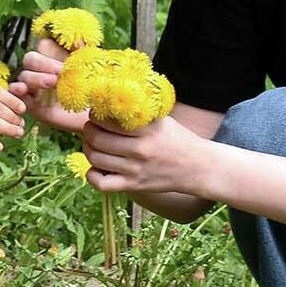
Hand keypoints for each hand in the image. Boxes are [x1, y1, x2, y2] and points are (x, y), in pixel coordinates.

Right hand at [14, 37, 87, 134]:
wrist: (95, 114)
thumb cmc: (92, 88)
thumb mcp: (92, 68)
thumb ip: (84, 52)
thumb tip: (78, 40)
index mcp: (53, 58)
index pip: (43, 45)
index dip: (51, 49)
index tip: (66, 59)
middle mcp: (40, 71)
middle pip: (31, 59)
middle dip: (43, 64)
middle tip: (60, 73)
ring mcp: (34, 88)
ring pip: (24, 76)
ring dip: (35, 78)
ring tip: (52, 83)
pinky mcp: (32, 105)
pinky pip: (17, 96)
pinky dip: (16, 91)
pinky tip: (23, 91)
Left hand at [82, 115, 208, 195]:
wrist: (197, 167)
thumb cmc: (177, 140)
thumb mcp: (161, 120)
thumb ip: (138, 113)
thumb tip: (110, 100)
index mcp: (146, 129)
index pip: (106, 120)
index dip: (95, 115)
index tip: (98, 114)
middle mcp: (140, 150)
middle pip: (96, 138)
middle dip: (89, 131)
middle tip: (93, 128)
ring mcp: (135, 170)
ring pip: (95, 159)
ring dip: (88, 149)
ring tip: (94, 144)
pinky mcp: (134, 186)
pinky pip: (102, 184)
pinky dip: (92, 175)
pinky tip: (97, 167)